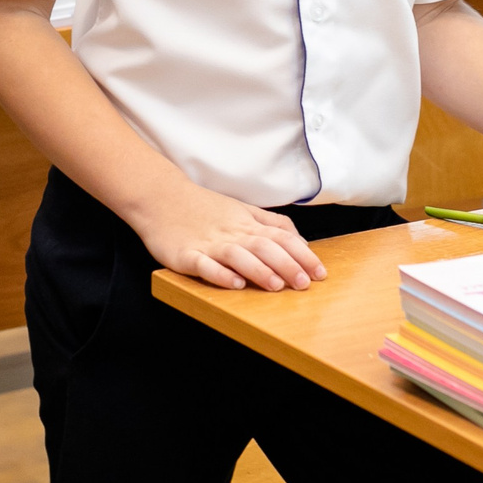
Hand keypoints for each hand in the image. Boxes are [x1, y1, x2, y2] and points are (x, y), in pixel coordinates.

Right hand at [131, 181, 327, 291]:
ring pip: (238, 255)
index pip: (281, 237)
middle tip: (305, 284)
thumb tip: (300, 239)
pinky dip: (220, 274)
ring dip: (259, 270)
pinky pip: (204, 265)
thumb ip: (270, 223)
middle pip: (264, 246)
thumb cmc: (203, 207)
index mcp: (246, 224)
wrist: (160, 197)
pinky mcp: (186, 255)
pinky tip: (234, 283)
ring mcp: (208, 244)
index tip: (321, 272)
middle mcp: (231, 233)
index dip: (303, 254)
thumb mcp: (241, 209)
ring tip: (276, 285)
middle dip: (288, 265)